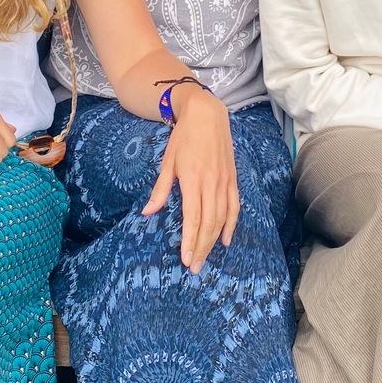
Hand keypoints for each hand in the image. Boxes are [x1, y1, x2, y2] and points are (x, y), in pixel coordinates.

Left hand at [143, 90, 238, 271]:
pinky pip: (234, 207)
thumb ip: (160, 189)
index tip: (185, 259)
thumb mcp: (167, 161)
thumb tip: (147, 213)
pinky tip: (226, 240)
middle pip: (209, 223)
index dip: (189, 240)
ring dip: (214, 241)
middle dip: (201, 248)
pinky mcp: (233, 179)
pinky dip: (232, 225)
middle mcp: (212, 183)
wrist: (207, 114)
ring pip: (222, 218)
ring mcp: (225, 182)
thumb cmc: (183, 137)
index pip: (192, 217)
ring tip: (205, 258)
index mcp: (193, 179)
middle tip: (193, 267)